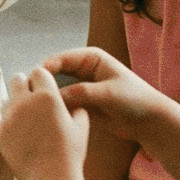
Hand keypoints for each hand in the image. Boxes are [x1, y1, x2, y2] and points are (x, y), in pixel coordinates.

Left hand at [0, 67, 89, 179]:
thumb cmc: (69, 154)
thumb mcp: (82, 128)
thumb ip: (77, 109)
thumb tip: (72, 103)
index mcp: (47, 96)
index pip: (38, 71)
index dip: (41, 79)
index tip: (43, 88)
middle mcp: (25, 101)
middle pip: (16, 79)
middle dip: (24, 86)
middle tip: (31, 100)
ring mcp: (8, 116)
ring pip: (7, 100)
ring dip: (15, 106)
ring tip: (27, 123)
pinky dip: (7, 125)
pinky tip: (19, 136)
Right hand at [41, 46, 168, 137]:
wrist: (149, 121)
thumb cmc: (135, 100)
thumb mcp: (109, 94)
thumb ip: (83, 93)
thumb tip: (57, 96)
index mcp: (90, 58)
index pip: (62, 59)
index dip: (46, 68)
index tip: (35, 80)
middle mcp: (82, 69)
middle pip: (55, 73)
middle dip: (43, 83)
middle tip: (29, 96)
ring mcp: (80, 86)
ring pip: (56, 89)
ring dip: (48, 97)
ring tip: (34, 108)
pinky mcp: (80, 102)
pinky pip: (62, 103)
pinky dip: (55, 108)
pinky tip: (45, 117)